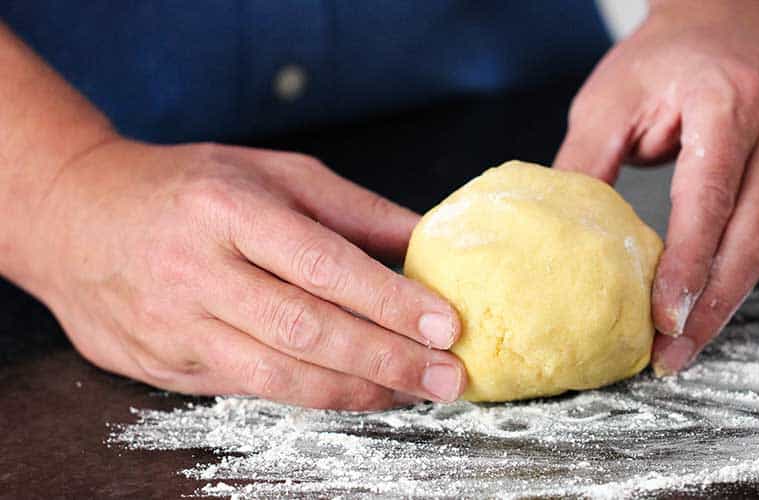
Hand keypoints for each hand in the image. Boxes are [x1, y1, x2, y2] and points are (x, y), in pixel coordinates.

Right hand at [34, 139, 465, 408]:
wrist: (75, 216)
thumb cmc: (190, 188)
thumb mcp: (273, 173)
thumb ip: (353, 211)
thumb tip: (429, 242)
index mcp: (228, 209)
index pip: (322, 265)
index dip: (388, 301)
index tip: (444, 324)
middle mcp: (197, 270)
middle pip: (306, 330)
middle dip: (387, 360)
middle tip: (448, 376)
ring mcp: (174, 325)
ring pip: (279, 376)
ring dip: (357, 391)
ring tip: (414, 391)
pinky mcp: (163, 366)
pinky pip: (250, 390)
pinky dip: (312, 396)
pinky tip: (358, 392)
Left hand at [554, 1, 758, 373]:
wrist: (731, 18)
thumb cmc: (665, 57)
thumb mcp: (609, 99)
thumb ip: (585, 164)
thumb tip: (561, 239)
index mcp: (726, 103)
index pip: (710, 196)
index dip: (689, 263)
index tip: (663, 317)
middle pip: (754, 235)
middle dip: (713, 306)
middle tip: (673, 356)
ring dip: (728, 300)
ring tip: (684, 347)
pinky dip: (740, 273)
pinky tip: (708, 305)